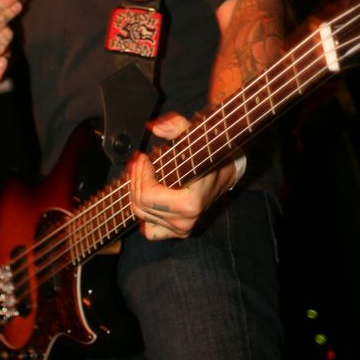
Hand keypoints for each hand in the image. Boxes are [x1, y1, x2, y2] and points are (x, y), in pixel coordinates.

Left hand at [127, 112, 238, 240]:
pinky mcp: (179, 232)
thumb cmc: (208, 156)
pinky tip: (149, 197)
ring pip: (141, 214)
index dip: (140, 174)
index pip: (148, 195)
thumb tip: (156, 128)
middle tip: (139, 162)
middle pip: (141, 204)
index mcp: (190, 203)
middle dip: (136, 179)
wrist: (224, 173)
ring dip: (137, 192)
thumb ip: (176, 126)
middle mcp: (186, 220)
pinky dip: (145, 214)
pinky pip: (150, 231)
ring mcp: (182, 228)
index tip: (143, 158)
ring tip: (142, 174)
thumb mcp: (194, 135)